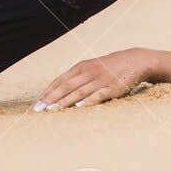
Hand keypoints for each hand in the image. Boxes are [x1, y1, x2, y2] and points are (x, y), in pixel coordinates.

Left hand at [34, 49, 149, 110]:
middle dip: (50, 99)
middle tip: (38, 110)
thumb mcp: (89, 68)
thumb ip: (75, 78)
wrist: (135, 60)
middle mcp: (87, 73)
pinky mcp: (112, 88)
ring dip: (64, 102)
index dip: (47, 92)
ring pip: (78, 92)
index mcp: (80, 68)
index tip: (36, 103)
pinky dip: (88, 101)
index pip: (59, 81)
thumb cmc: (107, 67)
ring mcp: (100, 80)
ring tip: (51, 110)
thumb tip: (56, 90)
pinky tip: (79, 107)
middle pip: (65, 87)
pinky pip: (98, 95)